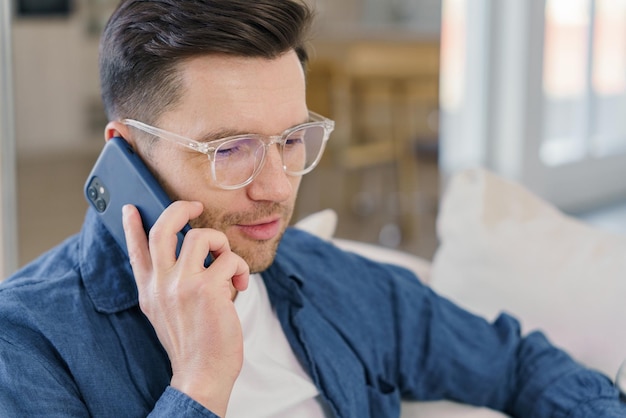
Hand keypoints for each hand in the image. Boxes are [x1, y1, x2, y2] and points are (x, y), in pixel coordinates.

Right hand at [122, 201, 248, 415]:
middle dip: (180, 209)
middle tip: (196, 207)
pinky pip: (229, 259)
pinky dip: (240, 268)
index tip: (131, 208)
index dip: (131, 226)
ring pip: (202, 236)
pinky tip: (240, 285)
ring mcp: (182, 284)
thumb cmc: (193, 343)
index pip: (135, 250)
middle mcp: (160, 283)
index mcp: (149, 289)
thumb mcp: (166, 313)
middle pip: (163, 228)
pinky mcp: (207, 289)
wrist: (201, 374)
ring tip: (229, 265)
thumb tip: (183, 258)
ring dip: (222, 244)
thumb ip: (167, 286)